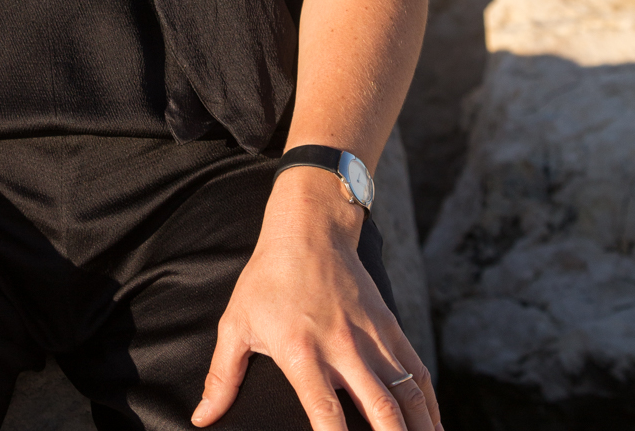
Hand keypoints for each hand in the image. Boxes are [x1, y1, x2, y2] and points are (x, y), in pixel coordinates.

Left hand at [191, 170, 441, 430]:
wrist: (310, 226)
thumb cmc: (269, 276)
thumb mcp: (236, 322)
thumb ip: (222, 376)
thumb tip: (201, 418)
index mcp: (302, 351)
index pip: (324, 411)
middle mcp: (343, 347)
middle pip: (380, 409)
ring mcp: (372, 337)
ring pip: (407, 393)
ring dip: (420, 428)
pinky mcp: (390, 326)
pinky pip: (417, 371)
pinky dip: (429, 404)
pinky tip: (433, 425)